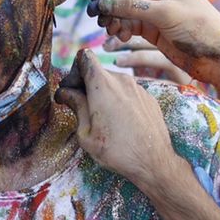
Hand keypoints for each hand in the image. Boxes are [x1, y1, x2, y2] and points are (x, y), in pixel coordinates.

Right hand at [62, 52, 188, 191]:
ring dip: (103, 93)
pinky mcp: (149, 98)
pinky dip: (119, 100)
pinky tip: (119, 121)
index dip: (74, 71)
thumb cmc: (117, 150)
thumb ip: (76, 106)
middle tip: (80, 105)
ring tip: (101, 116)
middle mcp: (122, 80)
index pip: (84, 58)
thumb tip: (65, 93)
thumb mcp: (86, 133)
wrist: (153, 162)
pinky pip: (128, 92)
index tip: (71, 90)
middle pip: (98, 71)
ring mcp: (138, 88)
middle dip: (86, 84)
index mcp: (102, 85)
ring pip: (113, 82)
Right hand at [87, 0, 219, 112]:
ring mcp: (154, 9)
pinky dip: (120, 28)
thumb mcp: (165, 14)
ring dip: (113, 18)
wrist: (218, 58)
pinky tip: (119, 37)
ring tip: (110, 30)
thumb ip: (132, 7)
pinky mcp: (152, 28)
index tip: (101, 2)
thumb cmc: (199, 29)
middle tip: (97, 19)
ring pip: (123, 8)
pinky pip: (128, 23)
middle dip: (109, 3)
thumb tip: (102, 3)